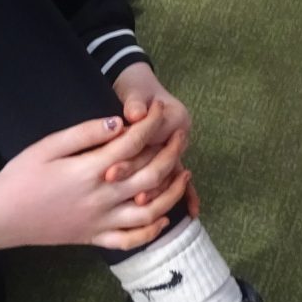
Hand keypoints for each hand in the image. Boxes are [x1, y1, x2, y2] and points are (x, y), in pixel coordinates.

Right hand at [0, 112, 189, 256]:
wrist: (1, 216)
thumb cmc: (21, 176)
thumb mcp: (47, 146)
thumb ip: (84, 134)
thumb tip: (119, 122)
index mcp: (89, 171)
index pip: (132, 143)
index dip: (150, 124)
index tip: (159, 109)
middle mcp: (101, 198)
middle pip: (150, 175)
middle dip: (171, 152)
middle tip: (182, 135)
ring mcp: (100, 222)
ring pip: (150, 211)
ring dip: (172, 192)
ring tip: (184, 174)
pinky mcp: (94, 238)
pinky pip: (130, 240)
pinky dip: (152, 231)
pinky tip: (164, 217)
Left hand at [110, 62, 199, 218]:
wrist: (143, 90)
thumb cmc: (137, 89)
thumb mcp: (136, 90)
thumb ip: (136, 102)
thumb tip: (135, 113)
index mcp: (175, 117)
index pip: (153, 141)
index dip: (133, 154)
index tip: (110, 168)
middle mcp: (181, 135)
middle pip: (158, 161)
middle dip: (136, 174)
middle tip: (114, 185)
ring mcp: (176, 150)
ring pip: (168, 174)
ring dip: (156, 190)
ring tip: (138, 203)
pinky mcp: (171, 161)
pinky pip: (180, 180)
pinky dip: (188, 195)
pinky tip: (191, 212)